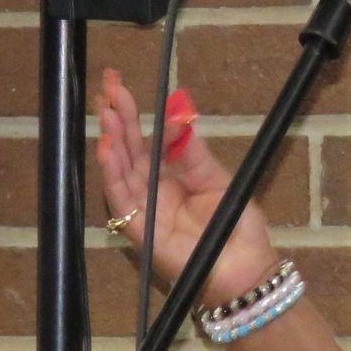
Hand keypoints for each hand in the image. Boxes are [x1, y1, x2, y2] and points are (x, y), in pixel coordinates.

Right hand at [95, 68, 278, 304]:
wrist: (245, 266)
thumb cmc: (235, 225)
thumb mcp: (216, 178)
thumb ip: (193, 150)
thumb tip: (179, 111)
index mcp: (170, 175)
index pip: (144, 138)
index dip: (133, 113)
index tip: (122, 85)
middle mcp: (151, 189)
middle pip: (128, 148)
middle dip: (116, 117)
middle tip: (107, 84)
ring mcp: (143, 209)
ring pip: (120, 169)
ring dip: (111, 140)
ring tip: (105, 111)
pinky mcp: (139, 230)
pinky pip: (122, 199)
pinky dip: (113, 174)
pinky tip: (108, 149)